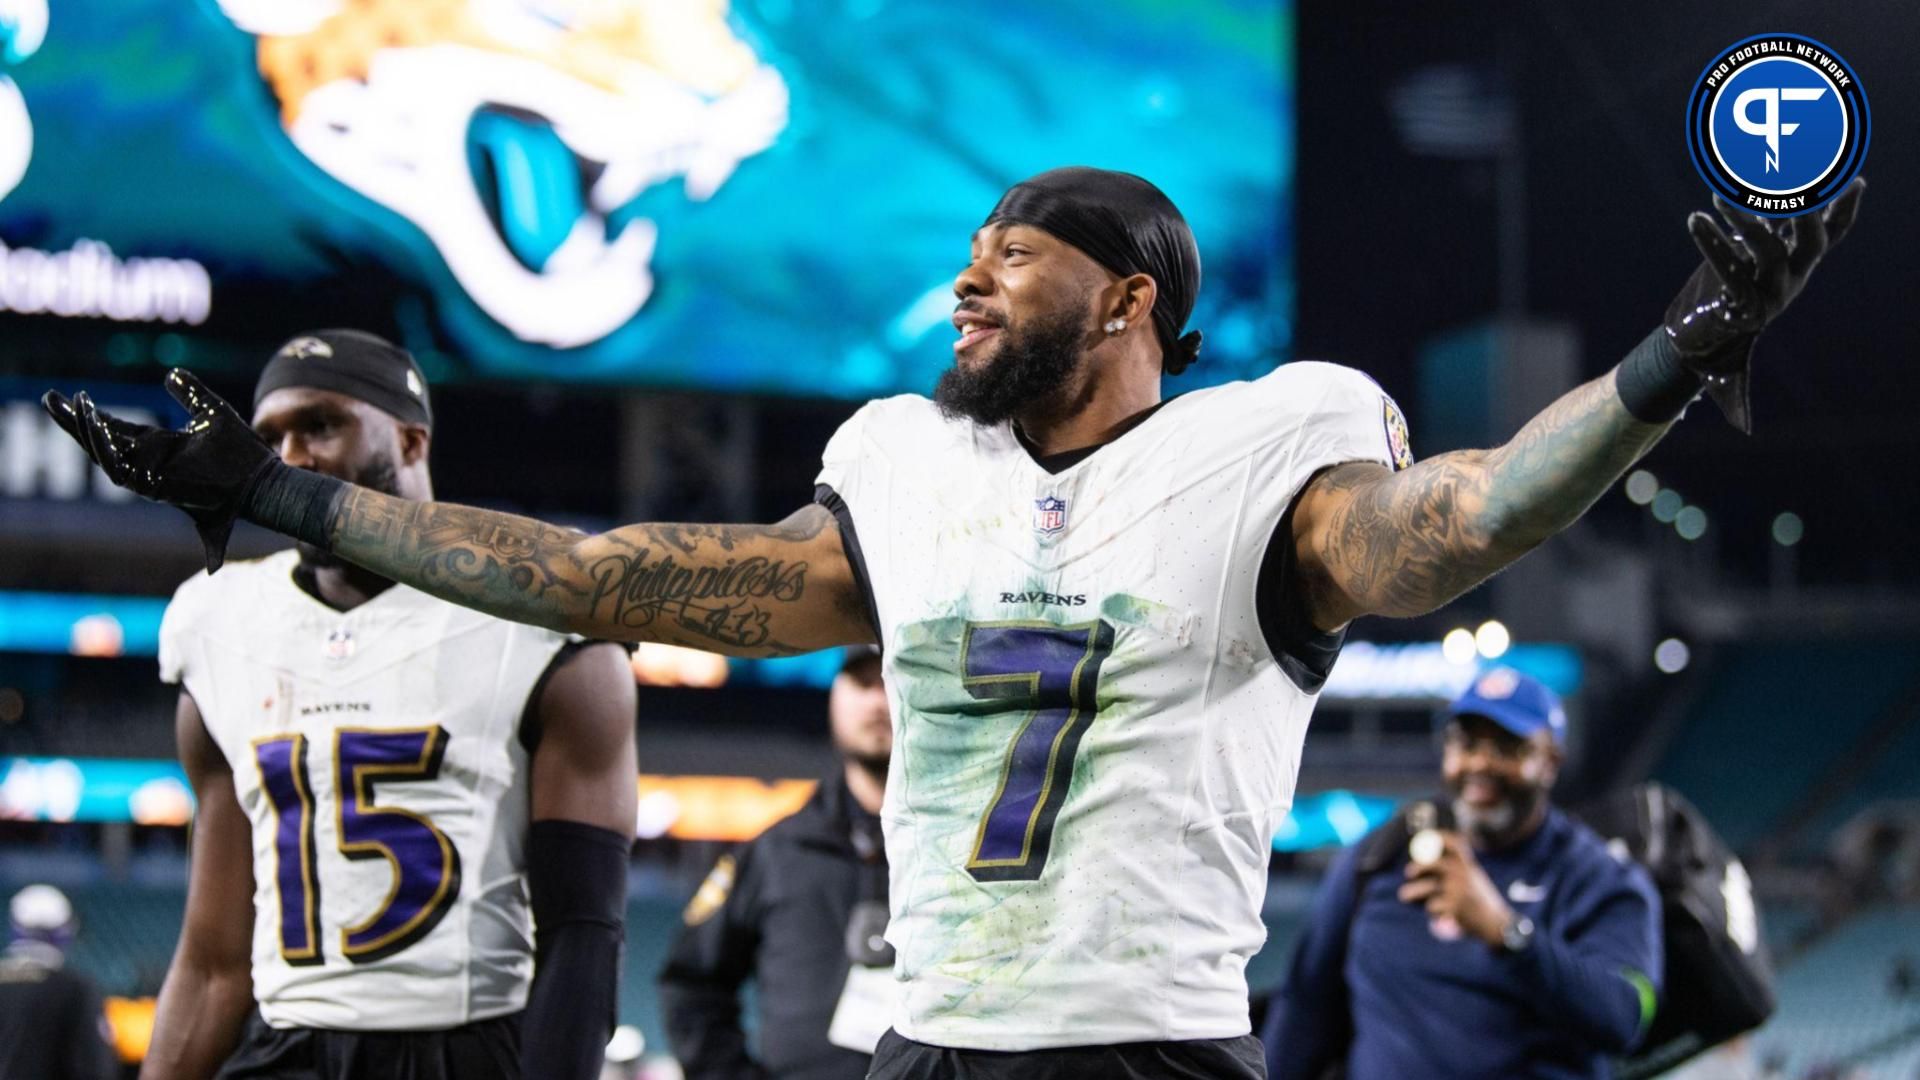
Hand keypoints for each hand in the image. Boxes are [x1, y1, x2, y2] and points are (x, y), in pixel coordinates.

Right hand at [43, 369, 276, 572]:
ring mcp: (151, 477)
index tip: (73, 396)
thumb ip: (189, 393)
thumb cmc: (242, 451)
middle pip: (100, 441)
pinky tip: (98, 428)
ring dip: (87, 432)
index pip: (115, 430)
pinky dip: (108, 450)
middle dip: (74, 422)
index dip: (92, 415)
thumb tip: (170, 372)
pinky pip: (121, 470)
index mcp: (159, 448)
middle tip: (50, 399)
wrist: (261, 478)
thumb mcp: (211, 411)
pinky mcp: (157, 488)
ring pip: (104, 456)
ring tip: (74, 407)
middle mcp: (150, 463)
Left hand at [1398, 831, 1514, 948]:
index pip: (1454, 844)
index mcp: (1469, 866)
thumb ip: (1457, 870)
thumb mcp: (1475, 879)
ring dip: (1411, 893)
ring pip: (1426, 888)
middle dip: (1417, 867)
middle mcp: (1463, 874)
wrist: (1496, 924)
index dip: (1440, 837)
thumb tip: (1425, 863)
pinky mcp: (1453, 907)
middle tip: (1408, 873)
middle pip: (1432, 864)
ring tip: (1404, 896)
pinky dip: (1432, 912)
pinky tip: (1439, 916)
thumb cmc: (1482, 902)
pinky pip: (1432, 906)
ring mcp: (1458, 890)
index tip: (1425, 835)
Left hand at [1663, 179, 1864, 431]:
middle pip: (1813, 243)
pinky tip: (1696, 218)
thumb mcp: (1756, 250)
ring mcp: (1769, 295)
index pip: (1831, 233)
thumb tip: (1782, 188)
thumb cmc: (1731, 285)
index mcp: (1799, 262)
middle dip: (1809, 212)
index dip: (1843, 208)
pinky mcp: (1740, 307)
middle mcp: (1792, 278)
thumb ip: (1772, 223)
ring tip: (1720, 194)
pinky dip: (1712, 242)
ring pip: (1769, 252)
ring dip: (1746, 219)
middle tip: (1800, 183)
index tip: (1855, 180)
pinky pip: (1728, 271)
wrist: (1702, 337)